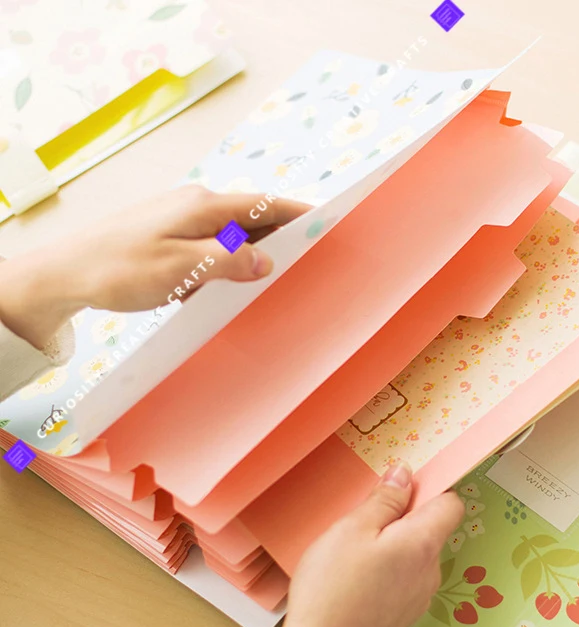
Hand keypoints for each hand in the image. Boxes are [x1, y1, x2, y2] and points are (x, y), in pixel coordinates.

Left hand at [0, 186, 309, 349]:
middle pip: (251, 218)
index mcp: (203, 207)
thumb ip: (228, 261)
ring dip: (252, 253)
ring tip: (276, 275)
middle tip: (308, 256)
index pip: (263, 206)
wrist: (67, 272)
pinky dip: (228, 263)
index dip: (296, 212)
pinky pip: (212, 247)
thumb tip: (266, 260)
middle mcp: (196, 207)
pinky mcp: (170, 237)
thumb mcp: (181, 268)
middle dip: (281, 236)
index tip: (326, 217)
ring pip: (232, 235)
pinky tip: (231, 285)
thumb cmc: (120, 267)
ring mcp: (181, 221)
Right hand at [280, 462, 464, 626]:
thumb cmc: (332, 584)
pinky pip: (406, 579)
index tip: (398, 491)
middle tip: (364, 524)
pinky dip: (390, 571)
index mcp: (424, 544)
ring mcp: (421, 597)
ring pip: (417, 555)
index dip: (429, 491)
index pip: (451, 504)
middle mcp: (432, 571)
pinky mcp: (406, 615)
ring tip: (355, 555)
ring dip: (395, 547)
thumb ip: (385, 499)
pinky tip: (358, 579)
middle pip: (431, 530)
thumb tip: (406, 475)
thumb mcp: (352, 528)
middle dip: (403, 520)